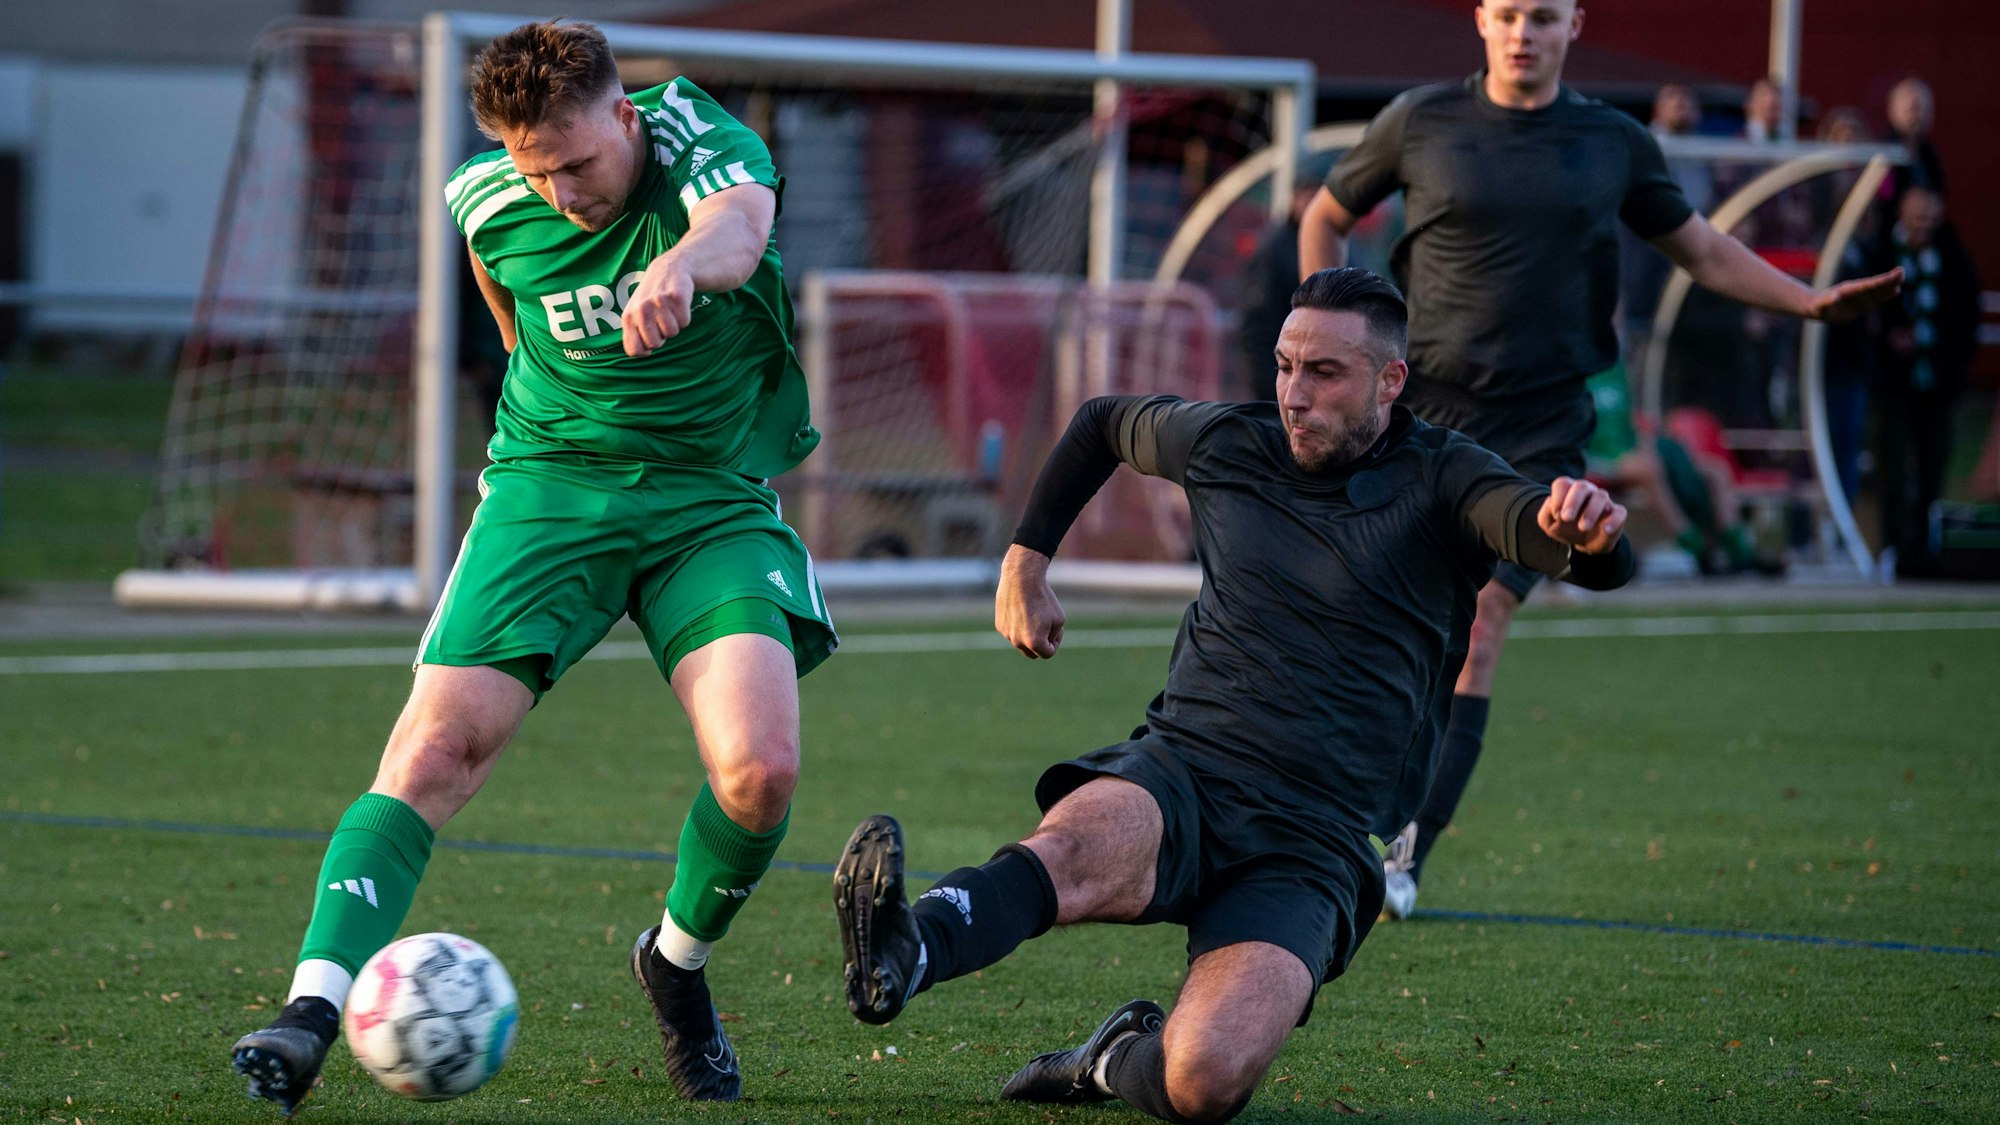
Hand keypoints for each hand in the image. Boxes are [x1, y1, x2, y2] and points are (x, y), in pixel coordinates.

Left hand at [621, 255, 694, 355]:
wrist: (669, 269)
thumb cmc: (651, 298)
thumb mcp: (635, 314)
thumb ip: (633, 335)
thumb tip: (642, 353)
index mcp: (628, 316)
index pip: (634, 350)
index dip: (645, 349)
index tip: (650, 337)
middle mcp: (641, 309)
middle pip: (655, 344)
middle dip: (661, 336)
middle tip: (661, 320)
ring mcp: (658, 302)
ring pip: (672, 333)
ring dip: (674, 324)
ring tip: (670, 310)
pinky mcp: (676, 297)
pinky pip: (684, 322)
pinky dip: (685, 316)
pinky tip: (679, 304)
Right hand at [994, 544, 1064, 658]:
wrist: (1021, 579)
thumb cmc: (1043, 598)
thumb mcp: (1059, 619)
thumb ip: (1053, 636)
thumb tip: (1045, 641)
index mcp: (1034, 642)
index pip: (1047, 653)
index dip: (1055, 642)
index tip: (1056, 629)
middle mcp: (1018, 641)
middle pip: (1032, 653)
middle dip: (1040, 645)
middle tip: (1046, 628)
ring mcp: (1007, 634)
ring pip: (1021, 642)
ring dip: (1028, 634)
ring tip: (1033, 615)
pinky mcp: (1000, 625)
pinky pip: (1011, 631)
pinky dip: (1018, 626)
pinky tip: (1022, 610)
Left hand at [1538, 477, 1626, 555]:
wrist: (1585, 543)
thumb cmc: (1565, 528)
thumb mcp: (1549, 525)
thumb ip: (1544, 515)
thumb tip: (1553, 506)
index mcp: (1568, 491)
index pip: (1562, 484)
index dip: (1558, 497)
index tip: (1556, 514)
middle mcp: (1586, 491)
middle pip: (1581, 486)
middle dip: (1573, 502)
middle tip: (1566, 518)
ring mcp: (1603, 501)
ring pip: (1600, 497)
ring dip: (1590, 512)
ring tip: (1582, 527)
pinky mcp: (1617, 513)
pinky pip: (1619, 512)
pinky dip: (1613, 520)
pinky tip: (1605, 529)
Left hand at [1809, 267, 1901, 322]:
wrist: (1817, 307)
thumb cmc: (1818, 307)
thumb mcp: (1821, 306)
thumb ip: (1828, 301)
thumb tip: (1835, 297)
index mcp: (1850, 290)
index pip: (1868, 285)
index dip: (1881, 281)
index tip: (1891, 275)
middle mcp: (1857, 291)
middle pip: (1875, 285)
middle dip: (1888, 280)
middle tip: (1902, 272)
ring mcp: (1860, 296)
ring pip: (1878, 290)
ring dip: (1889, 285)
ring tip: (1901, 279)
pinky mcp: (1862, 303)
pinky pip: (1876, 298)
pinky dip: (1885, 294)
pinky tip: (1895, 290)